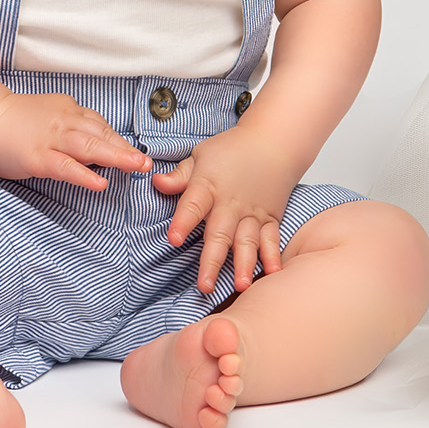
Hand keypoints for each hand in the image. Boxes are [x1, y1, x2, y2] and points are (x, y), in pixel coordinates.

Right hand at [0, 91, 152, 188]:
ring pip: (90, 147)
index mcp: (69, 111)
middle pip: (101, 134)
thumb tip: (96, 146)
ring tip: (136, 168)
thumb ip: (72, 128)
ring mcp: (51, 139)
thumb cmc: (14, 121)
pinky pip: (65, 166)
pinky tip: (100, 184)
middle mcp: (65, 121)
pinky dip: (84, 175)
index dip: (120, 141)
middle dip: (126, 149)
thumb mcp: (49, 116)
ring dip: (116, 157)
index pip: (100, 126)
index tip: (137, 154)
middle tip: (147, 163)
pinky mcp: (36, 157)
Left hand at [151, 125, 298, 294]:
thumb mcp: (201, 155)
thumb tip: (155, 182)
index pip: (193, 206)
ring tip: (241, 286)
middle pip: (220, 234)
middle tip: (205, 286)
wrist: (273, 141)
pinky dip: (273, 255)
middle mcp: (231, 203)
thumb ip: (179, 175)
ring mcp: (252, 212)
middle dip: (212, 260)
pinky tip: (273, 273)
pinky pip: (271, 238)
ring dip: (244, 264)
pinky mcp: (270, 218)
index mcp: (208, 186)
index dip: (183, 222)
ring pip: (247, 241)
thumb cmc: (232, 149)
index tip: (174, 240)